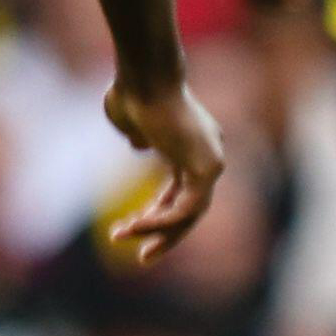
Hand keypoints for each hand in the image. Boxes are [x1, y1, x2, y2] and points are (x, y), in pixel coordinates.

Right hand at [100, 80, 228, 263]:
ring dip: (157, 230)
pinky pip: (188, 208)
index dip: (157, 213)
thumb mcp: (130, 117)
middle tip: (143, 258)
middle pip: (191, 208)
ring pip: (190, 213)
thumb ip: (137, 133)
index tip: (130, 227)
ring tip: (123, 236)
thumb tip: (139, 143)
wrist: (145, 78)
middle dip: (165, 234)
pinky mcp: (210, 168)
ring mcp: (212, 161)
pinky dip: (161, 220)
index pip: (180, 191)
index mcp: (192, 144)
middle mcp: (208, 154)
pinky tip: (136, 226)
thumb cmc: (133, 92)